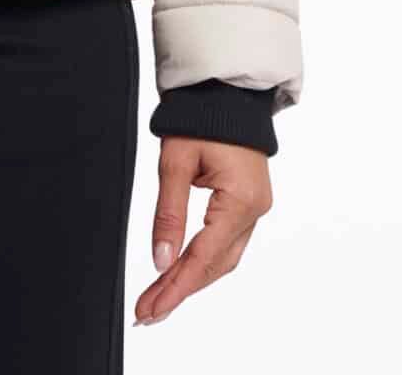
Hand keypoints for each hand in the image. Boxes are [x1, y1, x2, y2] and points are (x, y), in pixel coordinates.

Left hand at [133, 135, 271, 325]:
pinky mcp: (248, 203)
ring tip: (159, 299)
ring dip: (191, 279)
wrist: (225, 90)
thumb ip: (169, 213)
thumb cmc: (201, 117)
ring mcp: (254, 208)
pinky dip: (203, 261)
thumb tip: (160, 260)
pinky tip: (181, 273)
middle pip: (215, 265)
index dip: (175, 287)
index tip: (150, 310)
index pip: (203, 257)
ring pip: (222, 258)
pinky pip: (226, 243)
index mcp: (240, 200)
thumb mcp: (176, 162)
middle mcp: (254, 210)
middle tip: (147, 312)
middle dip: (180, 289)